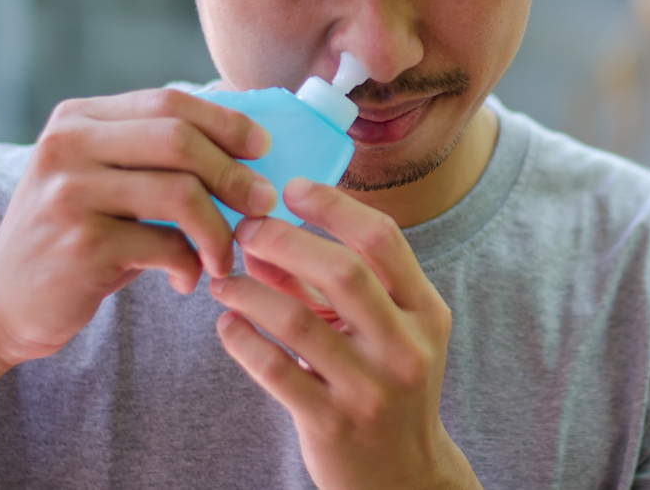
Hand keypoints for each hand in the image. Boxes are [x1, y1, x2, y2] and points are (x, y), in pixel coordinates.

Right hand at [0, 88, 276, 367]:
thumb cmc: (80, 233)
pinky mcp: (81, 245)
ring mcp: (71, 194)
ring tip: (226, 254)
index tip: (263, 148)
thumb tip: (244, 119)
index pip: (168, 101)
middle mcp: (68, 145)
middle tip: (262, 203)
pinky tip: (188, 279)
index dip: (226, 122)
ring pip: (181, 193)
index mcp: (78, 118)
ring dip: (220, 229)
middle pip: (180, 139)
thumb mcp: (107, 177)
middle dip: (235, 173)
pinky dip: (191, 265)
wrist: (2, 301)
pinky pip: (166, 245)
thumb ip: (155, 148)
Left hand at [210, 178, 480, 489]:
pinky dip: (242, 339)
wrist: (402, 477)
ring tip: (224, 280)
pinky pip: (274, 370)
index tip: (294, 188)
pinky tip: (227, 324)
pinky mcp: (331, 424)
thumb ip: (331, 285)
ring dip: (250, 290)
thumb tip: (266, 238)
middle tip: (247, 229)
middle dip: (285, 240)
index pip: (383, 240)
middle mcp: (405, 347)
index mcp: (425, 312)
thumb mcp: (381, 332)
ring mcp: (370, 388)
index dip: (334, 206)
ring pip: (298, 322)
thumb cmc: (388, 387)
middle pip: (344, 272)